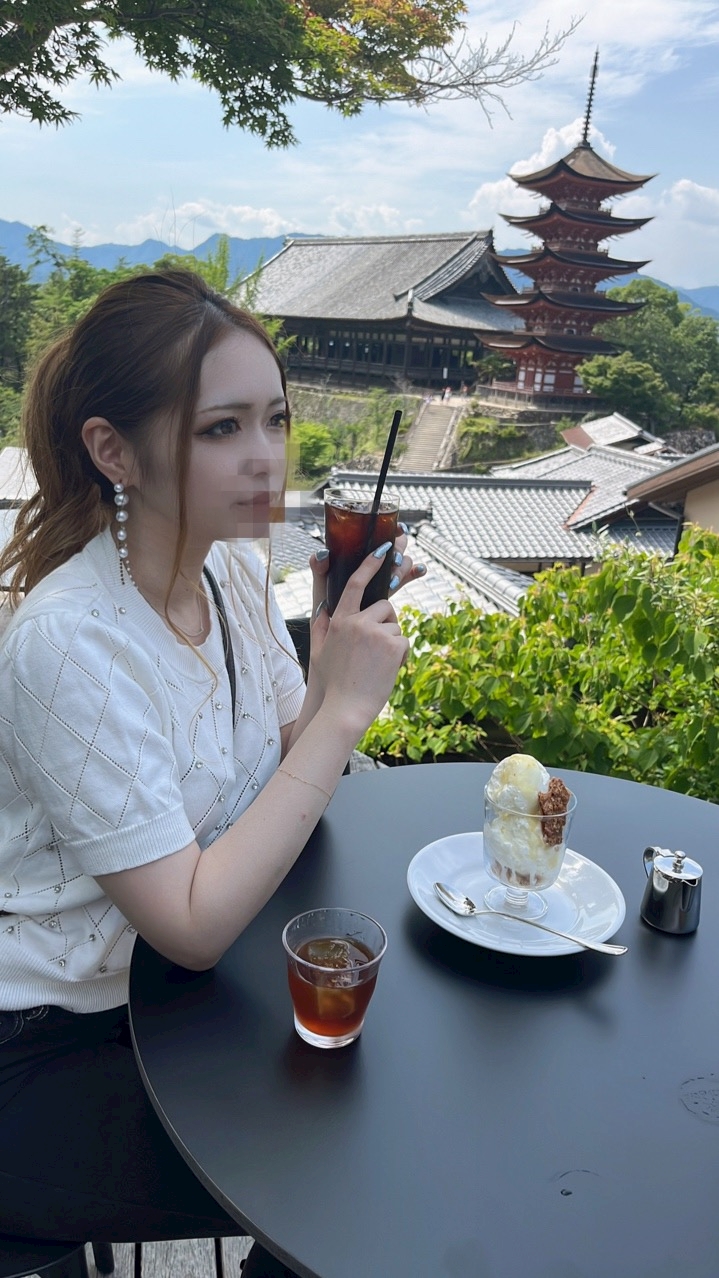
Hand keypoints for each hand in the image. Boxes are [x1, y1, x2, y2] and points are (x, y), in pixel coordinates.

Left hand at [309, 524, 425, 614]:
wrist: (338, 636)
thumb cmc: (327, 611)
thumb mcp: (322, 590)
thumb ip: (320, 571)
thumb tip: (321, 554)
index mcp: (358, 559)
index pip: (375, 538)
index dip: (388, 530)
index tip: (394, 530)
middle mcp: (375, 564)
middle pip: (394, 547)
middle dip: (398, 549)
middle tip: (393, 560)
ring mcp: (386, 576)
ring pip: (403, 561)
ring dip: (403, 564)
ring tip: (393, 578)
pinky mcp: (393, 590)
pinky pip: (408, 577)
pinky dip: (416, 571)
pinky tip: (419, 570)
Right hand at [309, 546, 408, 737]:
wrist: (345, 709)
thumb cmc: (332, 682)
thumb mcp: (319, 651)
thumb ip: (322, 626)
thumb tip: (325, 608)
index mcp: (340, 620)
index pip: (356, 584)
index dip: (370, 564)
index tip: (383, 550)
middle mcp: (359, 622)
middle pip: (384, 605)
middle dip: (385, 621)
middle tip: (376, 648)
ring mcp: (377, 633)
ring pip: (395, 624)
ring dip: (392, 640)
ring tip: (377, 663)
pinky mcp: (394, 646)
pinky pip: (404, 640)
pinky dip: (400, 654)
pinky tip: (386, 669)